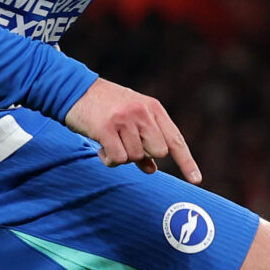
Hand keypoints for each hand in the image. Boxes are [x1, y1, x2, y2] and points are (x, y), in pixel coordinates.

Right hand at [65, 77, 202, 183]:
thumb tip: (152, 169)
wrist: (73, 89)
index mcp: (153, 108)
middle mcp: (142, 113)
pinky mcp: (106, 129)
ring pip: (136, 157)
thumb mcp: (131, 118)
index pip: (175, 139)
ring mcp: (125, 120)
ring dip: (122, 156)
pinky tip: (101, 148)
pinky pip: (117, 159)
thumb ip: (144, 140)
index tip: (196, 180)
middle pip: (158, 151)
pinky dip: (109, 159)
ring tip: (110, 141)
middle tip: (125, 144)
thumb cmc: (105, 107)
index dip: (187, 162)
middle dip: (143, 154)